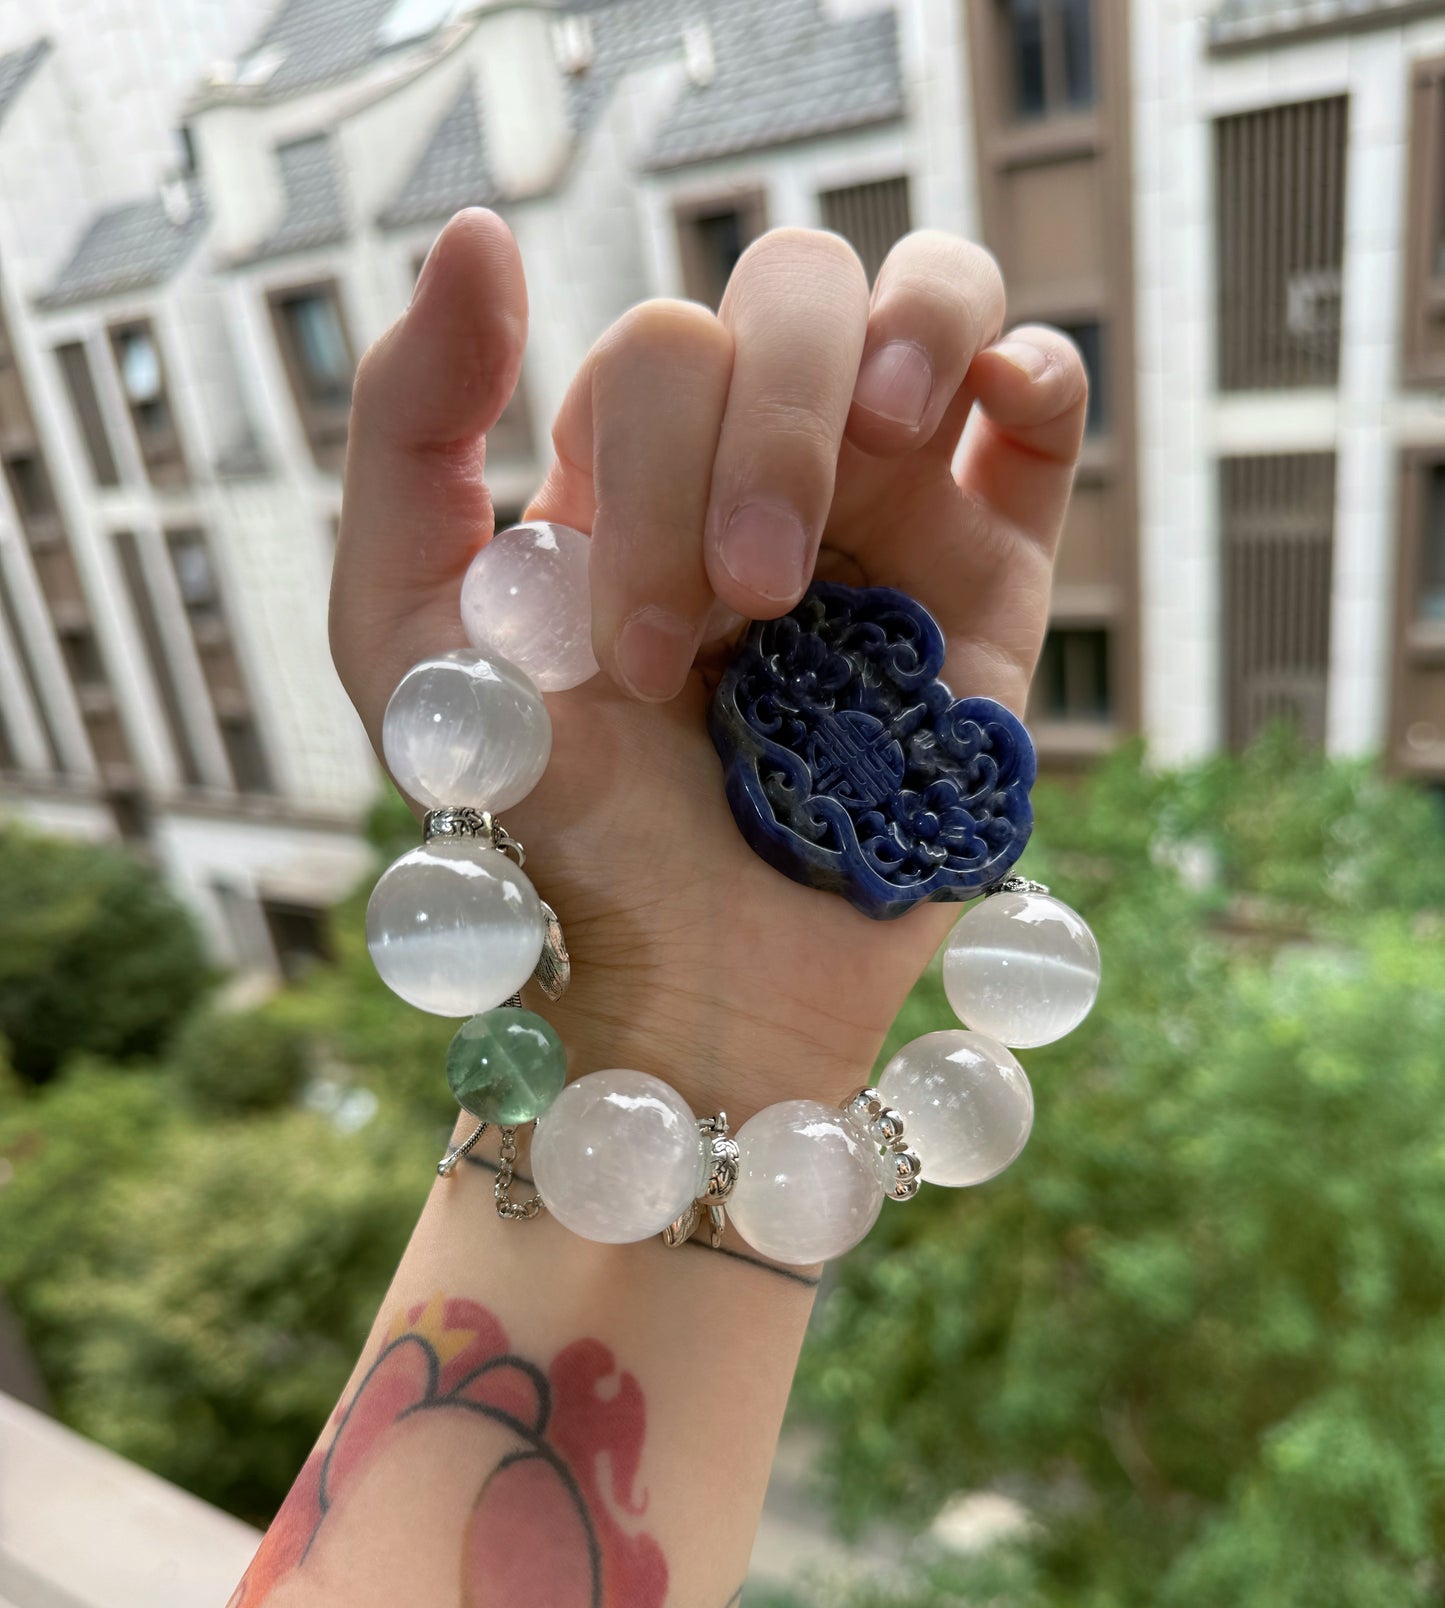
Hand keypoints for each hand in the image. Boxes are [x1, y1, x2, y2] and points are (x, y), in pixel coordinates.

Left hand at [331, 211, 1086, 1121]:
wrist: (697, 991)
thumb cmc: (551, 837)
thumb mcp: (404, 635)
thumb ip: (406, 431)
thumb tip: (478, 235)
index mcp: (630, 469)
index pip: (664, 349)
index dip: (659, 476)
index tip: (643, 655)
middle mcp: (757, 469)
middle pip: (788, 303)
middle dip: (763, 445)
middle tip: (746, 612)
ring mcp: (883, 516)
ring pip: (923, 301)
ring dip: (900, 341)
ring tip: (876, 446)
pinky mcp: (990, 589)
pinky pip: (1040, 419)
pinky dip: (1033, 367)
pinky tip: (986, 406)